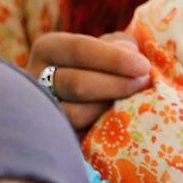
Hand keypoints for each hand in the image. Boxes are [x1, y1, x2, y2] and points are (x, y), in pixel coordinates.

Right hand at [28, 31, 151, 132]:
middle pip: (78, 84)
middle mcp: (37, 79)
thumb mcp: (110, 48)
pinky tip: (122, 123)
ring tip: (135, 103)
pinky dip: (103, 130)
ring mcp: (43, 111)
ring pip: (76, 114)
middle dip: (118, 84)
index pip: (79, 50)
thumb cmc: (106, 67)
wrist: (93, 102)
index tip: (143, 67)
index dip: (114, 59)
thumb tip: (129, 52)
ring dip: (112, 109)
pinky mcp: (56, 137)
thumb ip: (120, 44)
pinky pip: (79, 137)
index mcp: (49, 49)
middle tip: (144, 84)